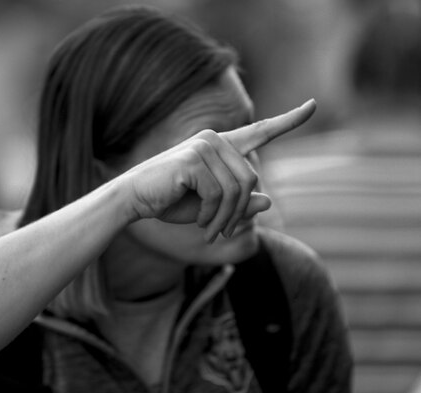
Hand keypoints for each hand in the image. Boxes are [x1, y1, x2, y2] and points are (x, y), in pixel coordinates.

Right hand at [121, 99, 315, 241]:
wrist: (133, 199)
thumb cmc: (170, 202)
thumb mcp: (212, 208)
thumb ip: (239, 203)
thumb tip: (268, 201)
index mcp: (220, 146)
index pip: (260, 131)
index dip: (289, 120)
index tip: (313, 106)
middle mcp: (214, 139)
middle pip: (251, 178)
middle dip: (239, 212)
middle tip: (222, 233)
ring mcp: (203, 146)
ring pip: (239, 189)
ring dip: (227, 218)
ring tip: (211, 232)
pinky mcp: (193, 160)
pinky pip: (219, 194)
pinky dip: (213, 216)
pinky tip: (201, 225)